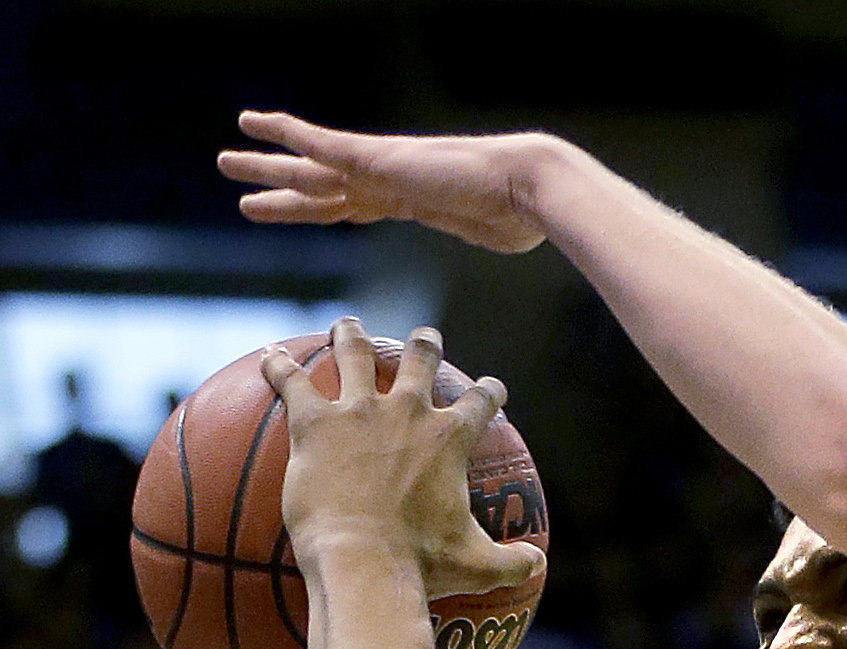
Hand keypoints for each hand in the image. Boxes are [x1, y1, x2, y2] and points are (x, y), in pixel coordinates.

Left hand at [220, 111, 556, 252]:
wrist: (529, 188)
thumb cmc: (521, 214)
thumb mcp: (492, 235)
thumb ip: (484, 232)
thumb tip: (511, 236)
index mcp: (409, 202)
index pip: (349, 206)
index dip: (313, 207)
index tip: (287, 206)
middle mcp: (388, 181)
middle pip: (319, 186)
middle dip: (278, 185)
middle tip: (238, 180)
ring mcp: (381, 168)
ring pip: (308, 167)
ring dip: (266, 164)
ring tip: (226, 160)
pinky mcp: (379, 158)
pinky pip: (321, 142)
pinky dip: (287, 131)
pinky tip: (254, 123)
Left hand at [260, 317, 542, 600]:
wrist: (364, 561)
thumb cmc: (423, 564)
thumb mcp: (478, 567)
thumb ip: (512, 562)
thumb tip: (537, 567)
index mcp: (450, 440)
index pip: (478, 404)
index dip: (489, 393)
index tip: (492, 388)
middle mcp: (408, 412)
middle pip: (420, 360)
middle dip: (425, 345)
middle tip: (425, 337)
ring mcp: (358, 411)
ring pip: (356, 355)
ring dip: (353, 336)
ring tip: (348, 326)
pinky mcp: (313, 422)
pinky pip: (292, 382)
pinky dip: (279, 367)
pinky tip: (269, 356)